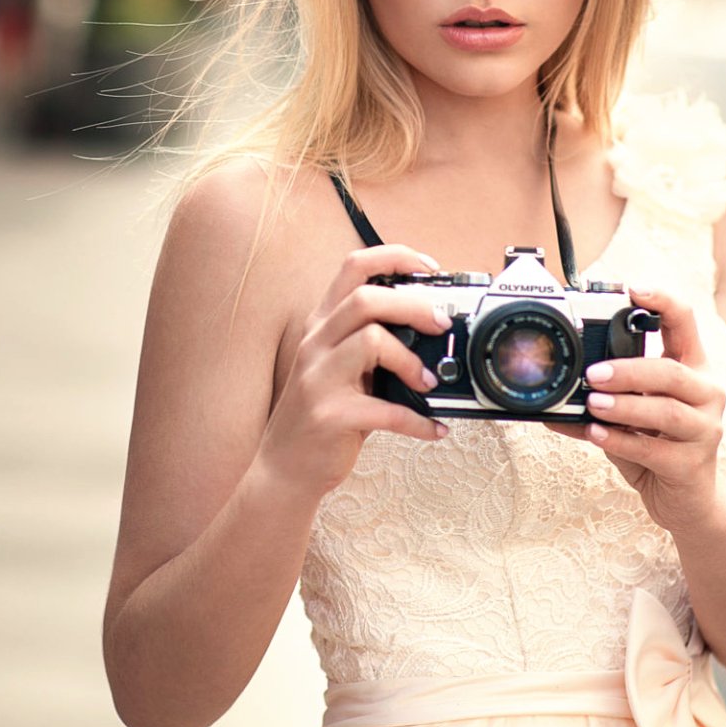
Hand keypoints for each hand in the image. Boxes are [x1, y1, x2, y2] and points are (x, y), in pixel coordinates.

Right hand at [254, 244, 451, 498]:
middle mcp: (315, 344)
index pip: (354, 267)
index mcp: (322, 325)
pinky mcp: (329, 415)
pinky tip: (432, 427)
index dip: (396, 257)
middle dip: (414, 305)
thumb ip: (374, 345)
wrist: (283, 469)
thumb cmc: (323, 416)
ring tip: (429, 382)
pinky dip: (417, 420)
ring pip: (371, 340)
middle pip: (366, 298)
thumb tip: (433, 329)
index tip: (430, 269)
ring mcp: (318, 378)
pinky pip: (385, 409)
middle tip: (441, 325)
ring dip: (411, 361)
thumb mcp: (342, 369)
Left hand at [544, 285, 725, 535]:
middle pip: (673, 372)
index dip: (663, 301)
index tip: (634, 289)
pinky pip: (655, 451)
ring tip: (593, 403)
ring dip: (626, 406)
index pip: (686, 323)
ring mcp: (704, 431)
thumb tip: (554, 390)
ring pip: (667, 412)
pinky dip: (622, 441)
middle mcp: (706, 395)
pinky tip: (598, 435)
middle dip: (630, 369)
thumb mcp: (631, 417)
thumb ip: (605, 398)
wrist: (688, 503)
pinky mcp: (692, 465)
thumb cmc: (657, 449)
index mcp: (694, 370)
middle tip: (593, 373)